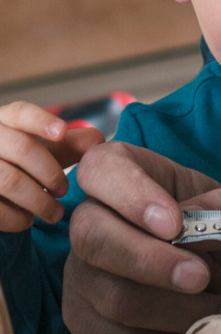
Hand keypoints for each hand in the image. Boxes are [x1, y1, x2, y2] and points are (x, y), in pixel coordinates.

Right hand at [0, 101, 104, 230]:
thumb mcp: (43, 150)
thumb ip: (69, 144)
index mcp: (5, 121)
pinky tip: (28, 220)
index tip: (62, 131)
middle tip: (64, 190)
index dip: (41, 121)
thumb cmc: (21, 163)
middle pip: (22, 148)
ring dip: (38, 200)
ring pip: (9, 180)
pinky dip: (15, 217)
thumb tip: (98, 141)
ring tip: (54, 213)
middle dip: (51, 173)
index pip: (21, 112)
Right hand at [63, 142, 220, 333]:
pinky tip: (195, 329)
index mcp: (131, 177)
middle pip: (92, 237)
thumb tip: (190, 225)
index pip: (104, 167)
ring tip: (219, 305)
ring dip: (174, 308)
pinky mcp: (88, 324)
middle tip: (200, 277)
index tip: (174, 224)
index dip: (131, 194)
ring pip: (111, 295)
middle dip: (152, 262)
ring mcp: (84, 275)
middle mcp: (94, 221)